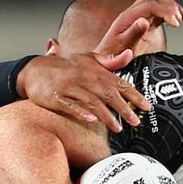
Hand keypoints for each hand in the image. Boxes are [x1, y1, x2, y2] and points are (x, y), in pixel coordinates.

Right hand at [18, 53, 149, 131]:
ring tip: (118, 129)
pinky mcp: (56, 97)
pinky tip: (91, 121)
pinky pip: (70, 106)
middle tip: (136, 122)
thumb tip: (129, 55)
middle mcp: (85, 78)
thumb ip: (109, 60)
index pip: (119, 83)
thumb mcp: (88, 59)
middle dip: (124, 109)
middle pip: (109, 94)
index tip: (146, 106)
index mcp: (95, 70)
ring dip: (106, 116)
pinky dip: (81, 113)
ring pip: (92, 102)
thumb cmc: (66, 67)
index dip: (134, 95)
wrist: (36, 70)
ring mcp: (70, 87)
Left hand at [94, 0, 182, 58]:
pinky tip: (176, 20)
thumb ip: (133, 34)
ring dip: (171, 6)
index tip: (175, 22)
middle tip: (180, 17)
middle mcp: (132, 15)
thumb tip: (144, 21)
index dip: (165, 11)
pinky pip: (157, 12)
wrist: (104, 62)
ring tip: (182, 17)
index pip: (150, 5)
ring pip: (156, 1)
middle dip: (169, 4)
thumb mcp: (122, 48)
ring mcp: (137, 18)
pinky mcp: (143, 24)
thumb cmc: (111, 58)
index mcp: (126, 18)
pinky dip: (168, 13)